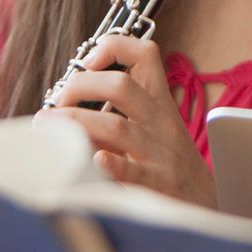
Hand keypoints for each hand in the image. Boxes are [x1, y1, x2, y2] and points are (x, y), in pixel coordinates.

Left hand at [35, 36, 214, 207]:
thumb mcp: (154, 129)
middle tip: (55, 104)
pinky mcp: (156, 186)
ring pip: (116, 127)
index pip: (145, 55)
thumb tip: (65, 107)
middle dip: (79, 87)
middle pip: (121, 86)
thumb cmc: (169, 166)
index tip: (86, 62)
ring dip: (75, 123)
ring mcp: (158, 154)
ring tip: (47, 129)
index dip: (113, 47)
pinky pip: (131, 172)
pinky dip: (109, 165)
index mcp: (159, 103)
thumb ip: (119, 114)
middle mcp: (159, 123)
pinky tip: (92, 161)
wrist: (204, 205)